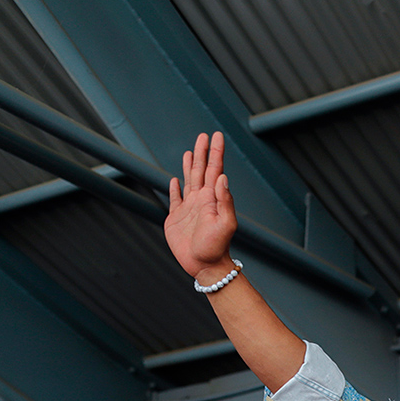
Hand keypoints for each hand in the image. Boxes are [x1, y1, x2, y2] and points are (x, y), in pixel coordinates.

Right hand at [164, 132, 238, 280]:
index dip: (215, 152)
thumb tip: (222, 177)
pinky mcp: (176, 218)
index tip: (216, 135)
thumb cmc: (216, 247)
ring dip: (189, 165)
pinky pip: (175, 198)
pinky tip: (175, 180)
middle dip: (202, 152)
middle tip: (204, 135)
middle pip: (201, 169)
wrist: (204, 265)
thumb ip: (225, 201)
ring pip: (188, 180)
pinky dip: (174, 188)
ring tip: (190, 151)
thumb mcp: (225, 224)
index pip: (214, 169)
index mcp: (212, 198)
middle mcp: (201, 199)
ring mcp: (189, 208)